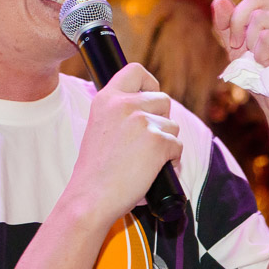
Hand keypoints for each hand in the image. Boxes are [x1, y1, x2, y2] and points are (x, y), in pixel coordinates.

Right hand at [68, 63, 181, 223]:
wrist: (90, 197)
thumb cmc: (95, 171)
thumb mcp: (98, 128)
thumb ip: (119, 114)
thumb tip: (148, 111)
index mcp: (106, 99)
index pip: (135, 70)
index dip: (149, 83)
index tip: (150, 95)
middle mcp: (124, 104)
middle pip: (163, 100)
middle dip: (161, 120)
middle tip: (147, 142)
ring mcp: (142, 121)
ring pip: (173, 126)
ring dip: (166, 143)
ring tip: (145, 161)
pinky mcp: (158, 141)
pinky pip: (177, 147)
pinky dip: (170, 161)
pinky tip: (151, 171)